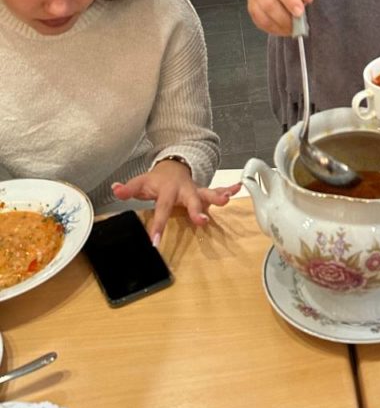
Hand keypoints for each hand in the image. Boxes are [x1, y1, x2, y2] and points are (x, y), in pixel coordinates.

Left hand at [111, 160, 241, 244]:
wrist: (174, 166)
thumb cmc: (157, 180)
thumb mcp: (141, 182)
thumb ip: (128, 188)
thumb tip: (115, 189)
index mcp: (168, 191)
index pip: (162, 209)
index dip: (158, 225)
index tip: (155, 242)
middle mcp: (184, 190)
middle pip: (191, 200)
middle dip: (197, 210)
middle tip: (202, 220)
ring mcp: (196, 190)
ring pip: (208, 193)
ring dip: (218, 196)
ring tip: (227, 200)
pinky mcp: (203, 192)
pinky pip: (218, 189)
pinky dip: (228, 188)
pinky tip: (237, 188)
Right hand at [246, 0, 315, 35]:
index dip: (289, 0)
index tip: (300, 12)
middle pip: (268, 3)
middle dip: (284, 17)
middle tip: (298, 24)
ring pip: (263, 16)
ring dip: (279, 25)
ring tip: (292, 28)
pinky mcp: (251, 11)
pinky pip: (261, 23)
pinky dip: (274, 29)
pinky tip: (284, 29)